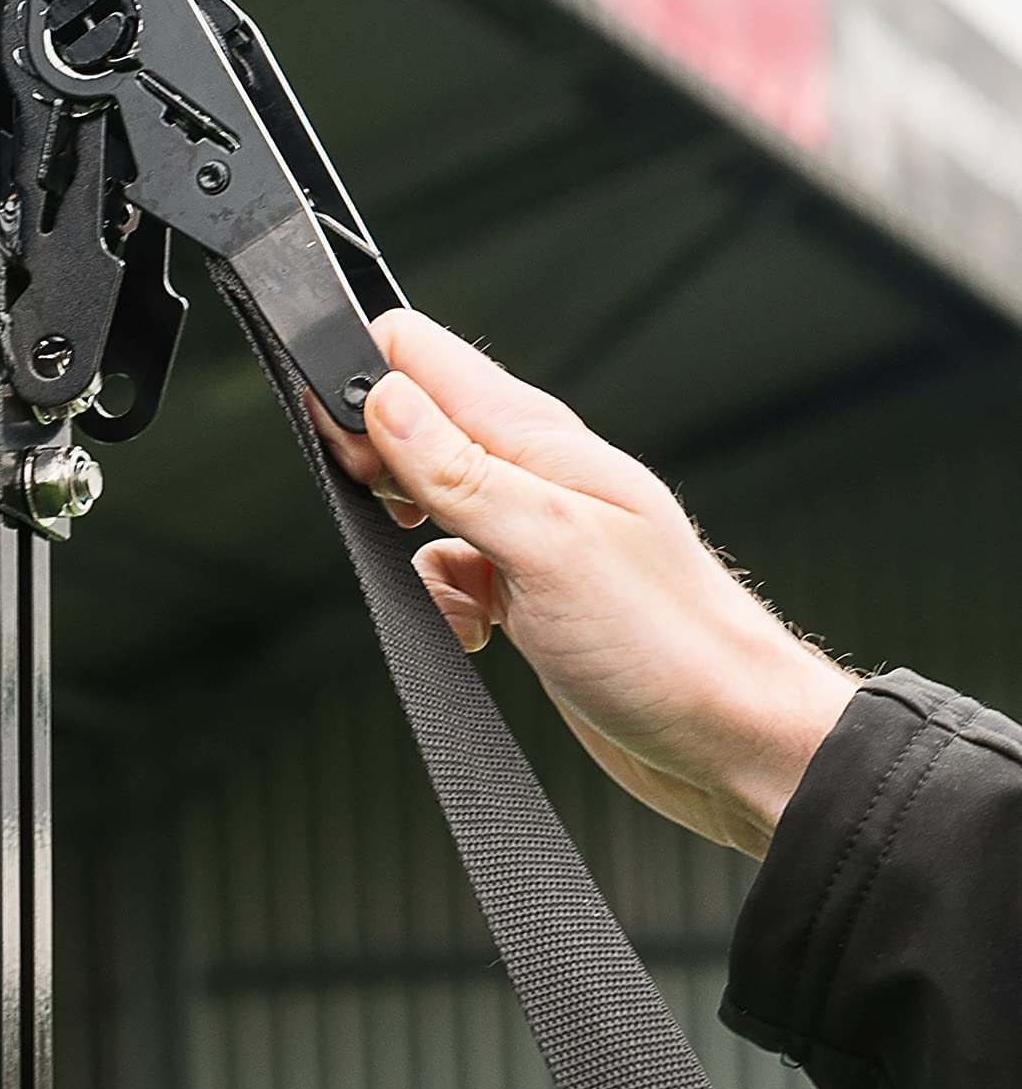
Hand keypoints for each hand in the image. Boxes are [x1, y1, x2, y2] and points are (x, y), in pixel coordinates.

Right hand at [312, 310, 857, 858]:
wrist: (731, 737)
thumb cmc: (668, 641)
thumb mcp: (548, 545)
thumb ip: (458, 470)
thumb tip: (384, 398)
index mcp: (534, 434)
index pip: (417, 351)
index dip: (365, 383)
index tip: (357, 450)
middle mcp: (525, 467)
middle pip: (407, 419)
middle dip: (374, 466)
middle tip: (401, 517)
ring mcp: (523, 525)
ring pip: (418, 497)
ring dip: (405, 540)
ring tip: (453, 581)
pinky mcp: (520, 584)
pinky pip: (444, 569)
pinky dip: (441, 599)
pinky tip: (478, 629)